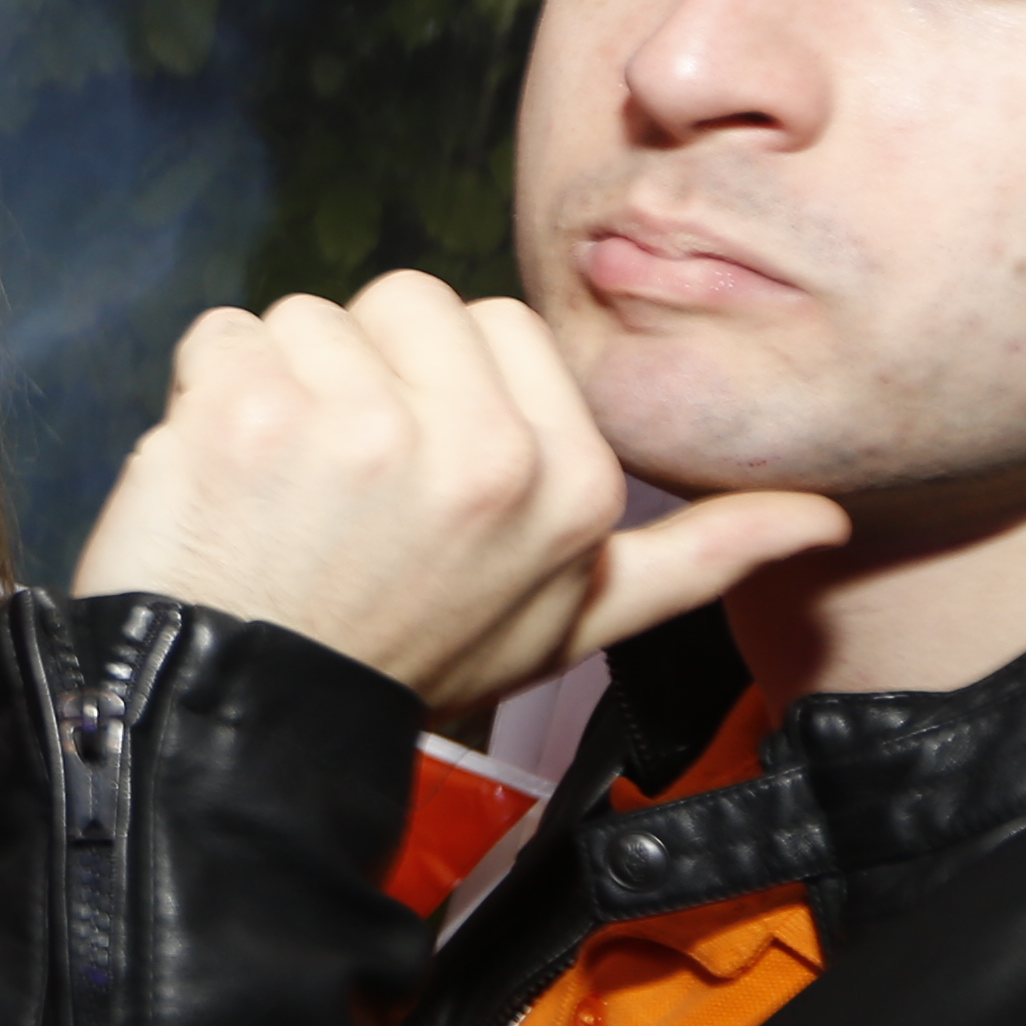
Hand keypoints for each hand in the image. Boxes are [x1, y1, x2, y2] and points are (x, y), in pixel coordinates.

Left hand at [69, 276, 848, 722]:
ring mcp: (364, 429)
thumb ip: (692, 559)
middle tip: (344, 488)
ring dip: (279, 387)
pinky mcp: (254, 416)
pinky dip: (202, 395)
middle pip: (401, 300)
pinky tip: (223, 480)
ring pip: (306, 316)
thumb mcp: (570, 620)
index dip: (438, 388)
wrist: (254, 725)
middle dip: (363, 373)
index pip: (493, 323)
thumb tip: (823, 519)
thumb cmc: (403, 660)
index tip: (415, 479)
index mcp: (571, 482)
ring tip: (283, 492)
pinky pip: (221, 335)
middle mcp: (484, 452)